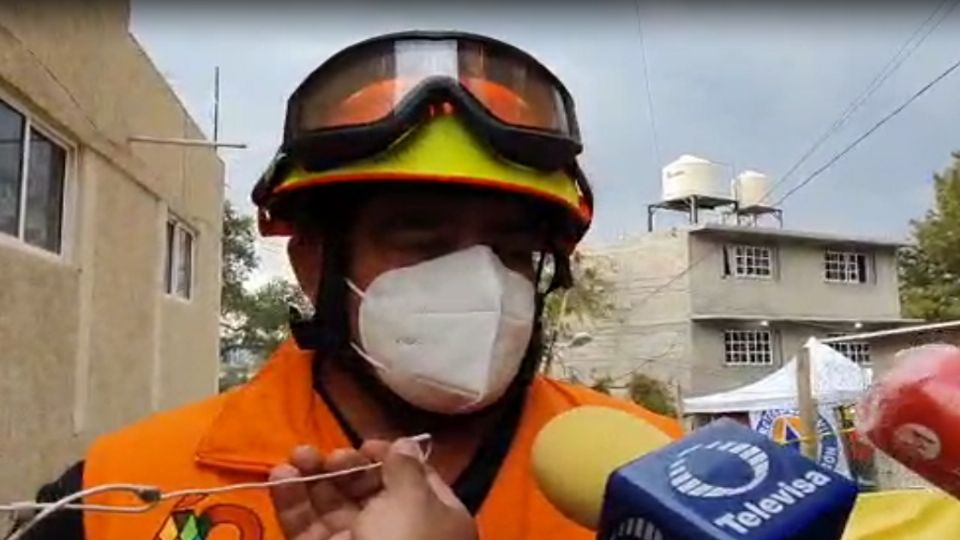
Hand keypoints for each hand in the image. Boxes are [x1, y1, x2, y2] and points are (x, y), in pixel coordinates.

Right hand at [268, 438, 477, 539]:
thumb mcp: (414, 501)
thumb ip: (405, 468)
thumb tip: (405, 444)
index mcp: (434, 518)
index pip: (413, 480)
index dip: (389, 458)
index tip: (365, 445)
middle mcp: (398, 533)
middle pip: (368, 491)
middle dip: (346, 467)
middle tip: (329, 457)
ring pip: (332, 508)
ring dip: (313, 478)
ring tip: (296, 456)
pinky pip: (307, 529)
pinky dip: (292, 503)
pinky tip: (280, 477)